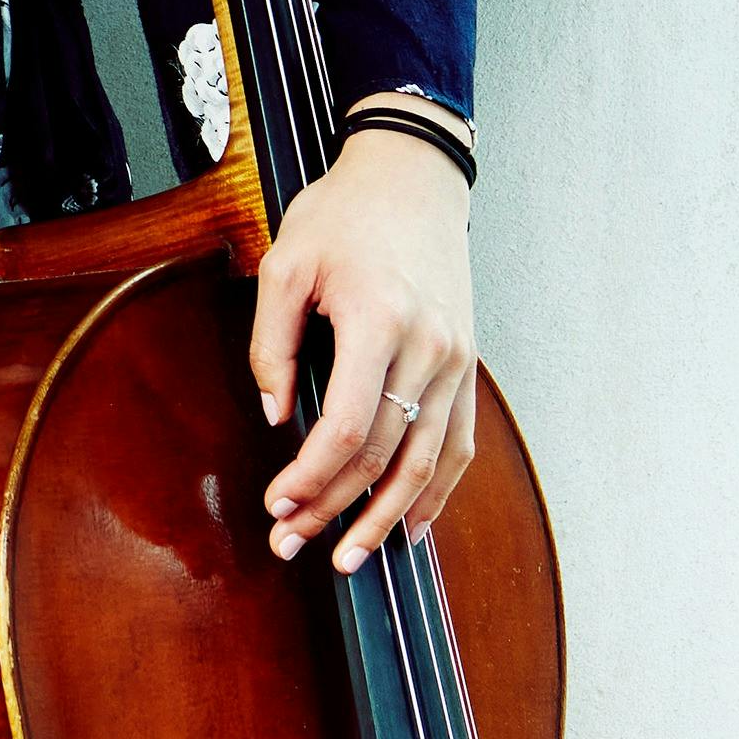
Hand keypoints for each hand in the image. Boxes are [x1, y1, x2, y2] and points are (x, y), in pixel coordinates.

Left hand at [253, 120, 477, 572]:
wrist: (412, 181)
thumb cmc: (342, 217)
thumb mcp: (284, 264)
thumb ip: (271, 343)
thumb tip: (274, 417)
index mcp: (381, 322)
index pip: (348, 427)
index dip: (312, 477)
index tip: (278, 506)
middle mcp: (430, 349)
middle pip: (386, 455)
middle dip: (338, 509)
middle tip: (294, 545)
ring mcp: (458, 362)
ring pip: (429, 462)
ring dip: (388, 517)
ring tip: (351, 558)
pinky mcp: (467, 367)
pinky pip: (457, 445)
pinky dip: (436, 492)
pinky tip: (408, 524)